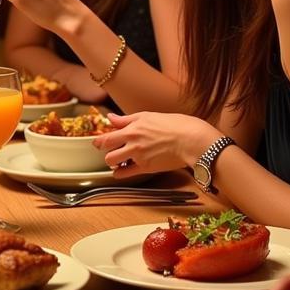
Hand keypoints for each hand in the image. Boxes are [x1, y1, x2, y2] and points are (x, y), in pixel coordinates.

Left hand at [94, 111, 219, 177]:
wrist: (192, 140)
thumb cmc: (175, 125)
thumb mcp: (148, 116)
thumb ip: (126, 119)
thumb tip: (110, 117)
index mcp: (132, 129)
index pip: (106, 137)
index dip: (99, 141)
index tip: (98, 142)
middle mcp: (132, 143)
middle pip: (106, 150)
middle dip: (106, 151)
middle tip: (110, 150)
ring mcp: (138, 156)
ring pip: (112, 162)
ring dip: (113, 162)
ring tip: (119, 160)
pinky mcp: (146, 168)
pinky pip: (125, 174)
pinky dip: (120, 174)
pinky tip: (121, 171)